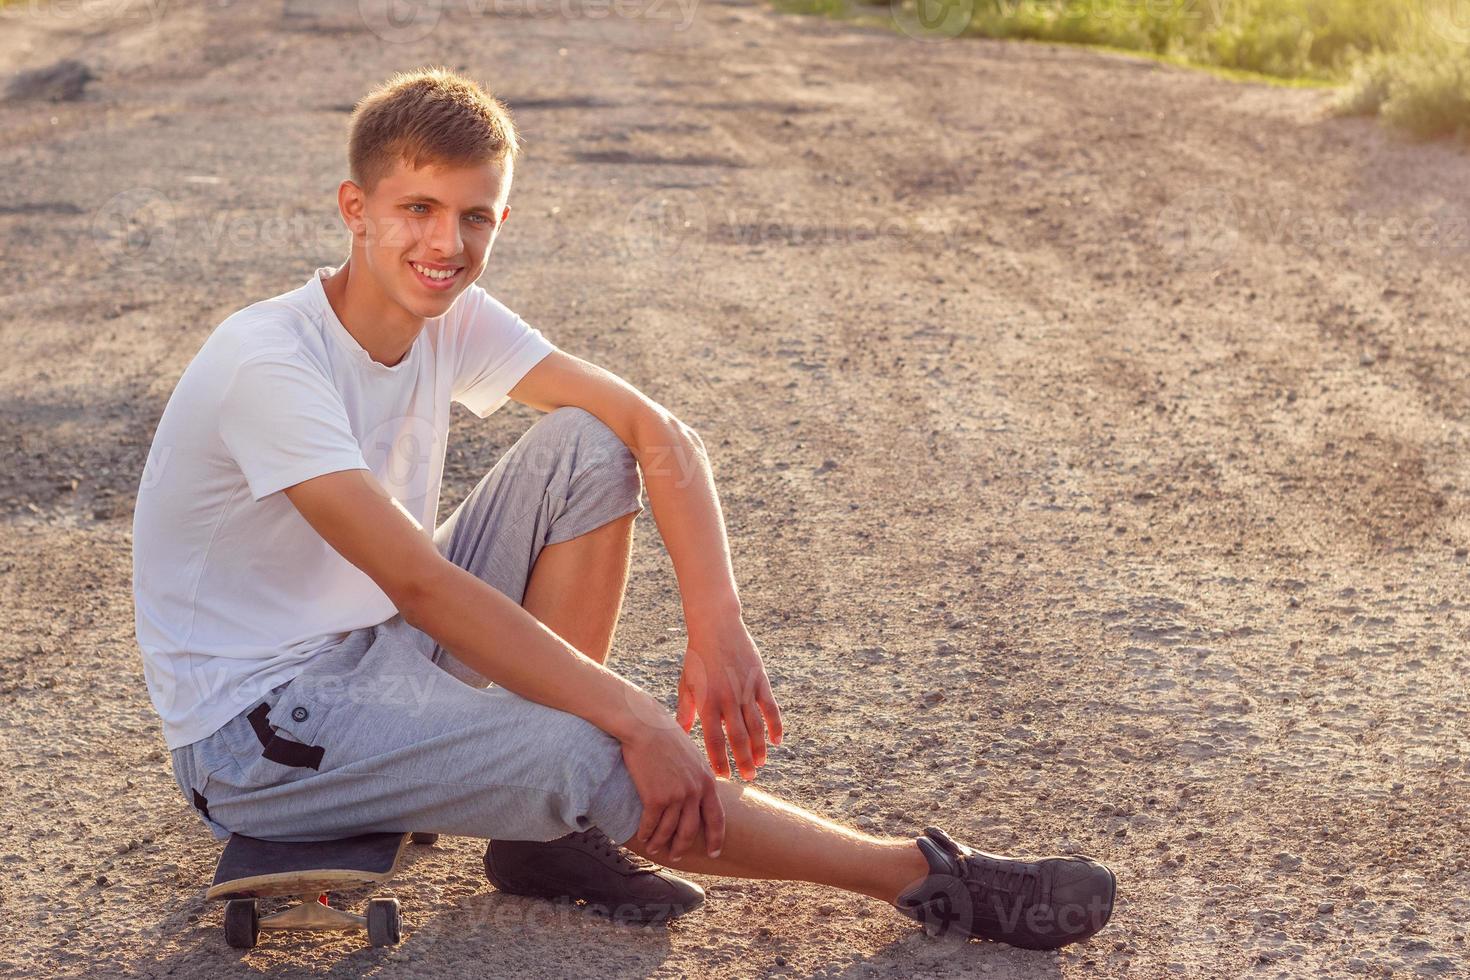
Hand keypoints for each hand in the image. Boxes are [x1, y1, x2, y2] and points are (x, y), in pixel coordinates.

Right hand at [620, 707, 724, 860]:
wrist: (645, 727)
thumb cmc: (666, 737)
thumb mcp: (692, 756)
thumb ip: (697, 777)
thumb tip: (698, 793)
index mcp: (707, 781)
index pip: (717, 818)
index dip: (716, 839)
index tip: (714, 853)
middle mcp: (695, 792)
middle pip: (690, 830)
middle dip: (682, 847)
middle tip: (676, 856)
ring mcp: (676, 796)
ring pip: (668, 831)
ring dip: (660, 843)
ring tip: (655, 848)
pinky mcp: (655, 798)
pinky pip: (650, 825)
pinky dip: (646, 834)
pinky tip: (642, 837)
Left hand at [676, 618, 782, 779]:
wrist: (716, 626)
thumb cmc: (697, 656)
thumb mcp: (686, 683)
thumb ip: (685, 709)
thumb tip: (681, 733)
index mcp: (707, 702)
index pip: (713, 740)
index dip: (719, 760)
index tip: (723, 776)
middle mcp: (727, 700)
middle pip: (738, 738)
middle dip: (743, 761)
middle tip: (748, 779)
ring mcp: (746, 691)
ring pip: (756, 727)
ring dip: (759, 748)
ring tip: (761, 764)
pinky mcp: (760, 681)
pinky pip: (770, 708)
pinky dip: (775, 726)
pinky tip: (776, 741)